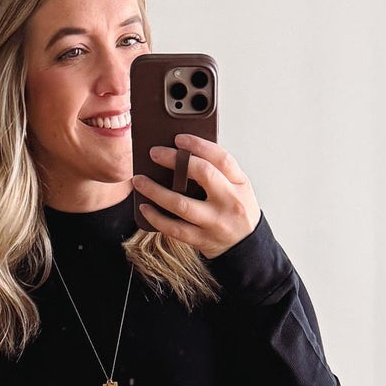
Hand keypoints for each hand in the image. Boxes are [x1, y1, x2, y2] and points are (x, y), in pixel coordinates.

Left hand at [131, 133, 260, 256]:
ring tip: (139, 180)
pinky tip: (145, 208)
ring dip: (155, 190)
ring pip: (182, 204)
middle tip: (154, 153)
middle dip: (174, 160)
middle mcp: (229, 201)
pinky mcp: (202, 240)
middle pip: (203, 174)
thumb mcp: (238, 188)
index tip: (179, 138)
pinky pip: (175, 228)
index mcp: (239, 184)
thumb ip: (218, 171)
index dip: (199, 145)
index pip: (221, 158)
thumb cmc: (236, 211)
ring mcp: (216, 222)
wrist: (247, 246)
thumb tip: (183, 153)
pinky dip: (156, 217)